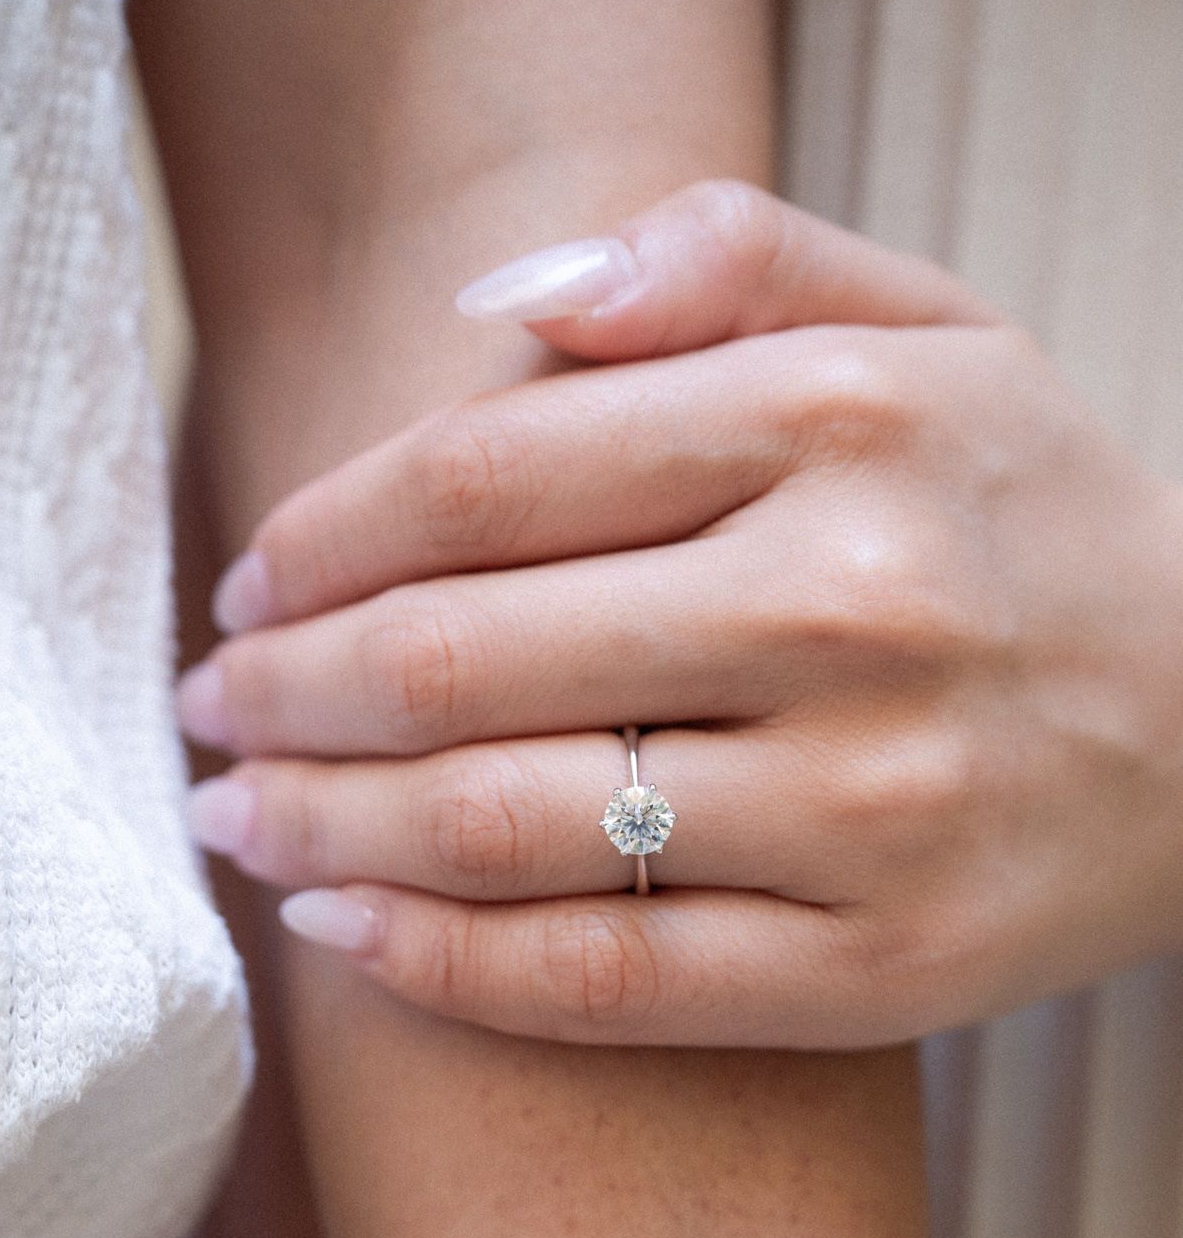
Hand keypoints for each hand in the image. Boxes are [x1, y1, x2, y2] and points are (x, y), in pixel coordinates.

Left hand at [178, 181, 1182, 1047]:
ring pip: (507, 827)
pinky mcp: (881, 971)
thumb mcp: (929, 328)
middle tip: (206, 703)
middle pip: (466, 657)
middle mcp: (850, 612)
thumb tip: (495, 304)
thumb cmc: (1031, 520)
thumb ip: (728, 257)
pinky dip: (440, 964)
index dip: (328, 533)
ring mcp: (870, 809)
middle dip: (289, 688)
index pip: (491, 478)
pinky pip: (606, 980)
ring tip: (235, 813)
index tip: (253, 575)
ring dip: (321, 825)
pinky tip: (338, 932)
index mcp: (841, 426)